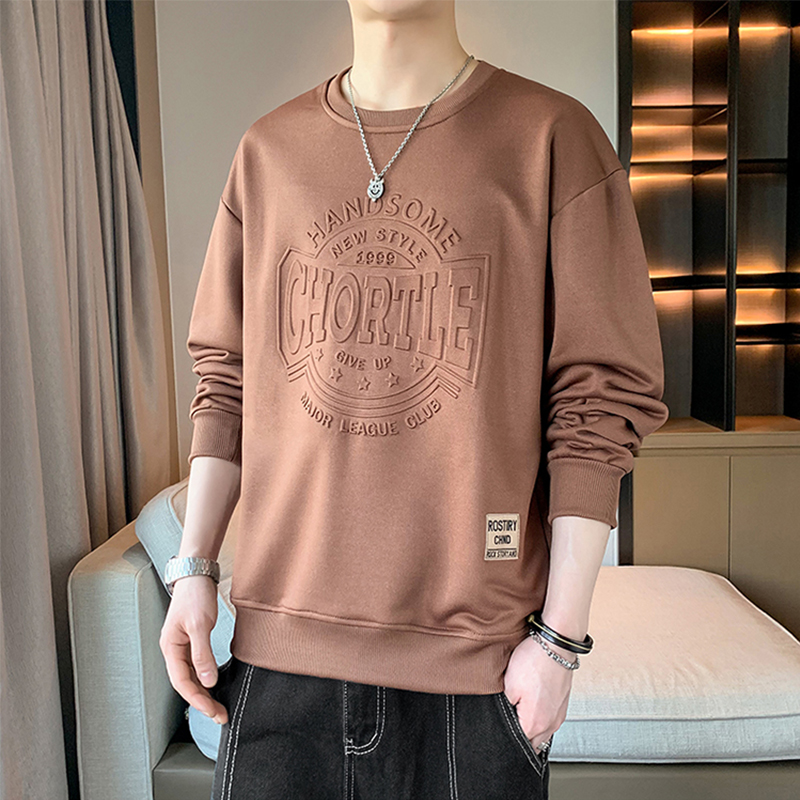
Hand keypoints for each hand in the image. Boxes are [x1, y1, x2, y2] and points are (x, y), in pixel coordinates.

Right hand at [159, 575, 227, 724]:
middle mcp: (173, 650)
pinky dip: (205, 678)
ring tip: (218, 707)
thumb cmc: (195, 596)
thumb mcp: (200, 625)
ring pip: (190, 677)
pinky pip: (196, 666)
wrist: (197, 574)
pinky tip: (214, 686)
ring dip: (204, 693)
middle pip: (186, 683)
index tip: (213, 712)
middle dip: (202, 702)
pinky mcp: (191, 641)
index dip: (197, 700)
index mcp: (170, 647)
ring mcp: (181, 646)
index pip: (182, 682)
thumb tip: (207, 682)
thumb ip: (203, 654)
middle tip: (221, 716)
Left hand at [502, 632, 574, 753]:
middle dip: (519, 737)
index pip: (517, 745)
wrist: (555, 644)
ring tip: (519, 710)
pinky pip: (549, 720)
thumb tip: (502, 719)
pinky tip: (532, 703)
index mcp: (535, 724)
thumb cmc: (534, 661)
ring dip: (531, 728)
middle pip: (532, 743)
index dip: (505, 737)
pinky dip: (540, 717)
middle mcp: (550, 724)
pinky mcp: (562, 705)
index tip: (498, 726)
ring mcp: (559, 715)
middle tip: (507, 720)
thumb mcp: (508, 684)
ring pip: (542, 733)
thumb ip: (504, 708)